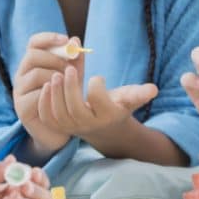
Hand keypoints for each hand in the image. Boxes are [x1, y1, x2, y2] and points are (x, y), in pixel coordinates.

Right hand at [13, 31, 73, 153]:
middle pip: (33, 55)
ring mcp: (19, 91)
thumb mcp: (74, 76)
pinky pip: (36, 94)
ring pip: (35, 74)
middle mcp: (22, 75)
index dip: (48, 38)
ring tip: (68, 84)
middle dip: (55, 58)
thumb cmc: (66, 98)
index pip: (34, 42)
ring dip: (56, 76)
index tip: (66, 40)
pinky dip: (52, 93)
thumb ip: (75, 59)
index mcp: (33, 63)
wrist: (63, 129)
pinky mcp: (22, 108)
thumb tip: (75, 40)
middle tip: (71, 68)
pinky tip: (61, 97)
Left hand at [39, 64, 158, 137]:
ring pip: (59, 114)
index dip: (96, 87)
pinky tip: (47, 86)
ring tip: (55, 75)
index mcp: (107, 115)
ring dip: (55, 94)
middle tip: (68, 70)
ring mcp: (72, 127)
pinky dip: (44, 103)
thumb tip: (153, 89)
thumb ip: (140, 93)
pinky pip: (48, 118)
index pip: (99, 101)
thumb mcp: (130, 98)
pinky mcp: (60, 127)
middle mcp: (89, 124)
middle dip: (70, 88)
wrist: (104, 128)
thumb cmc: (117, 106)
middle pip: (75, 109)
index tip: (97, 77)